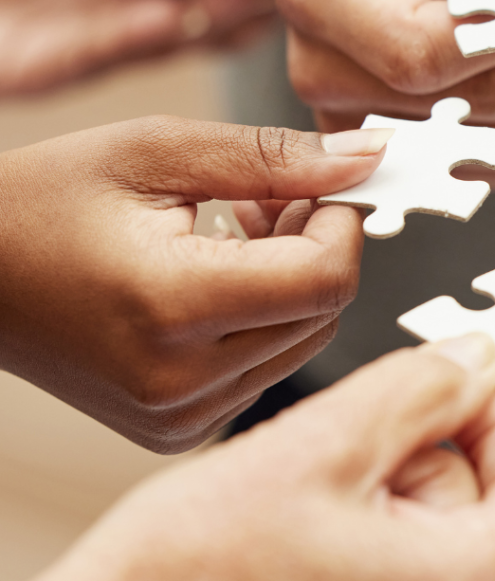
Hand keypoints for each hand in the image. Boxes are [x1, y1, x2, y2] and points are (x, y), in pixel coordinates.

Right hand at [0, 115, 390, 450]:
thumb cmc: (42, 203)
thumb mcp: (156, 151)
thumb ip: (272, 157)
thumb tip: (367, 157)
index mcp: (173, 307)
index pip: (325, 281)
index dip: (342, 226)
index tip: (323, 189)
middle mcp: (181, 381)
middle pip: (323, 315)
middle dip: (317, 251)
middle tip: (272, 202)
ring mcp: (181, 415)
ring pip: (302, 345)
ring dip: (293, 287)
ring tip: (236, 238)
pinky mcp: (180, 428)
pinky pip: (265, 371)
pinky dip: (262, 323)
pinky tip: (218, 284)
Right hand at [0, 336, 494, 580]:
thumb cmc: (196, 569)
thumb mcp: (325, 441)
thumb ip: (423, 388)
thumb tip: (479, 360)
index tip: (463, 393)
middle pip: (489, 524)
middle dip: (432, 464)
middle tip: (349, 442)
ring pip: (442, 562)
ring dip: (395, 510)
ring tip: (310, 497)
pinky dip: (373, 561)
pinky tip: (300, 548)